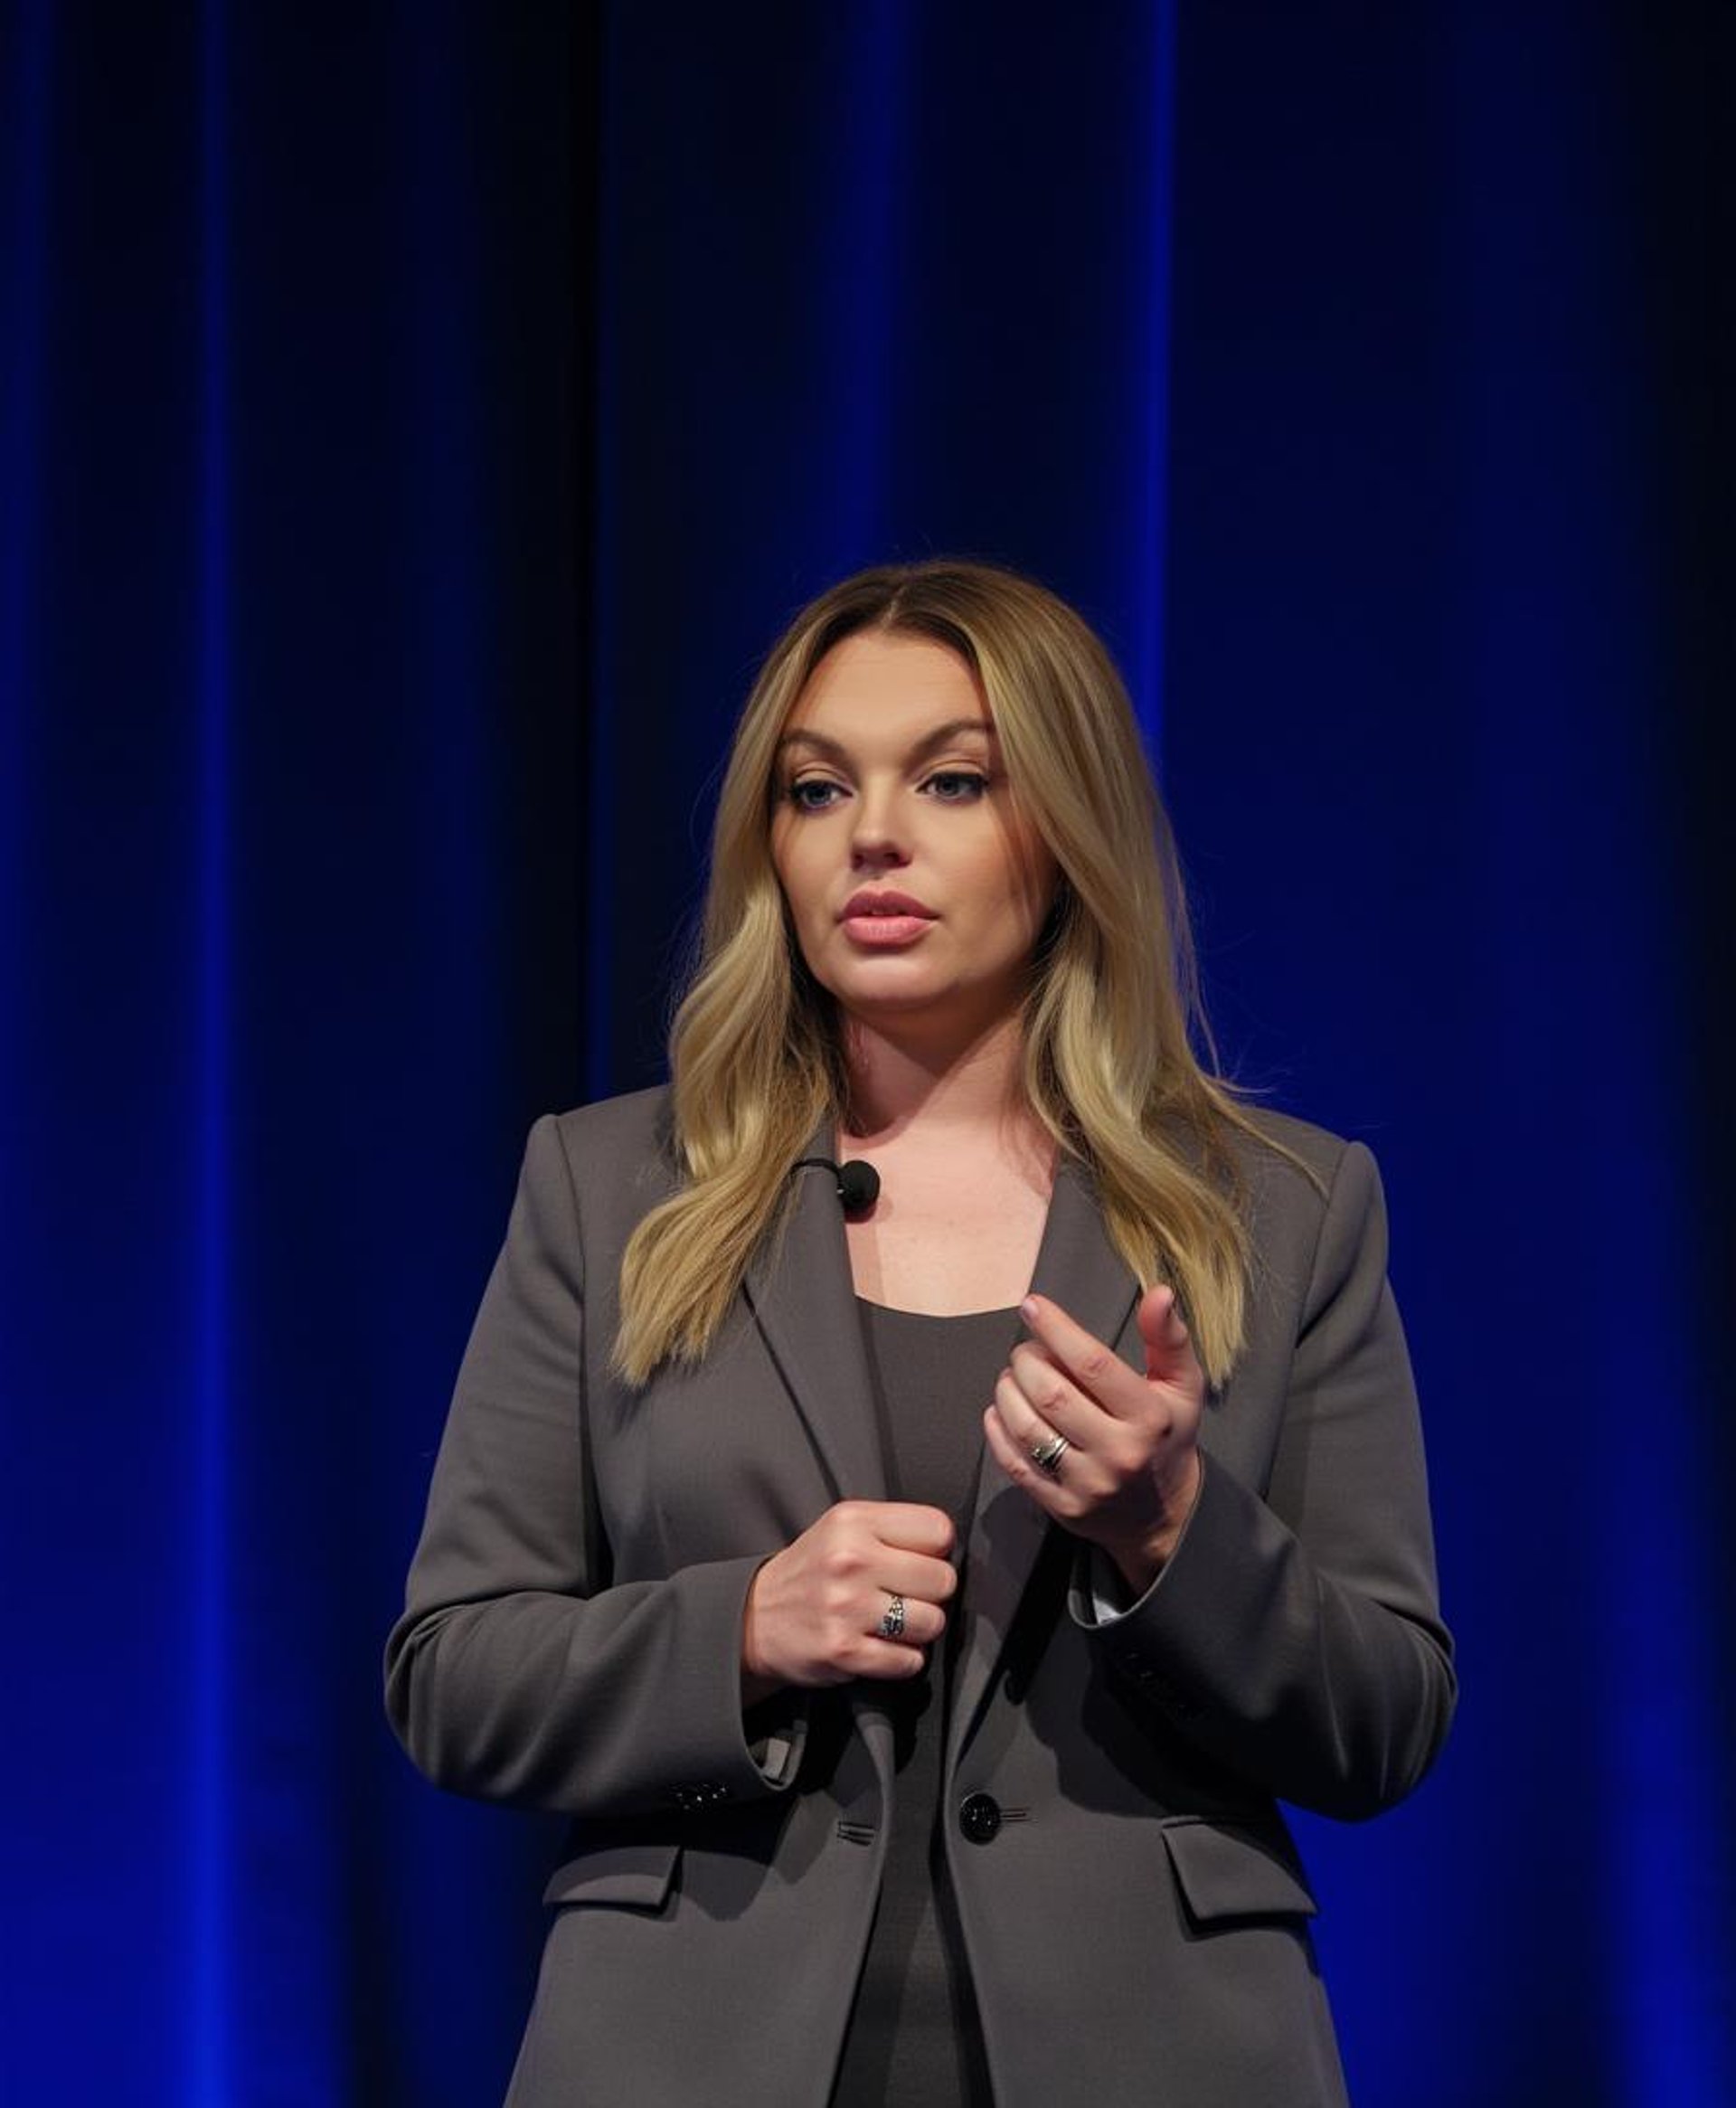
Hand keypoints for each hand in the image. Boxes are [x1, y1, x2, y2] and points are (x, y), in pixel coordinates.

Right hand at [742, 1500, 956, 1700]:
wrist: (753, 1617)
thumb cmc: (811, 1571)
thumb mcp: (843, 1527)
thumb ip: (893, 1529)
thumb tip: (951, 1550)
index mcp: (854, 1520)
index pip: (939, 1530)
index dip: (937, 1550)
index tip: (920, 1560)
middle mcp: (851, 1560)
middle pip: (943, 1579)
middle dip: (931, 1593)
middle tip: (905, 1595)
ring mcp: (847, 1607)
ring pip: (932, 1623)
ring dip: (919, 1630)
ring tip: (893, 1623)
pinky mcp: (844, 1650)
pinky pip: (910, 1661)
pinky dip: (902, 1660)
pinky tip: (881, 1647)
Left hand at [983, 1287, 1204, 1594]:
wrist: (1164, 1515)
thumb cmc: (1167, 1435)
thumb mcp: (1182, 1386)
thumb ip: (1168, 1337)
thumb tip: (1159, 1292)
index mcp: (1149, 1417)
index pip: (1093, 1364)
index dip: (1056, 1329)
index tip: (1032, 1305)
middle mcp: (1119, 1453)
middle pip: (1052, 1395)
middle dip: (1026, 1361)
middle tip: (1025, 1350)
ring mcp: (1088, 1484)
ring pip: (1027, 1429)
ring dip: (1008, 1391)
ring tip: (1013, 1376)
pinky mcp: (1062, 1507)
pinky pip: (1015, 1464)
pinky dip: (998, 1430)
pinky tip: (1001, 1409)